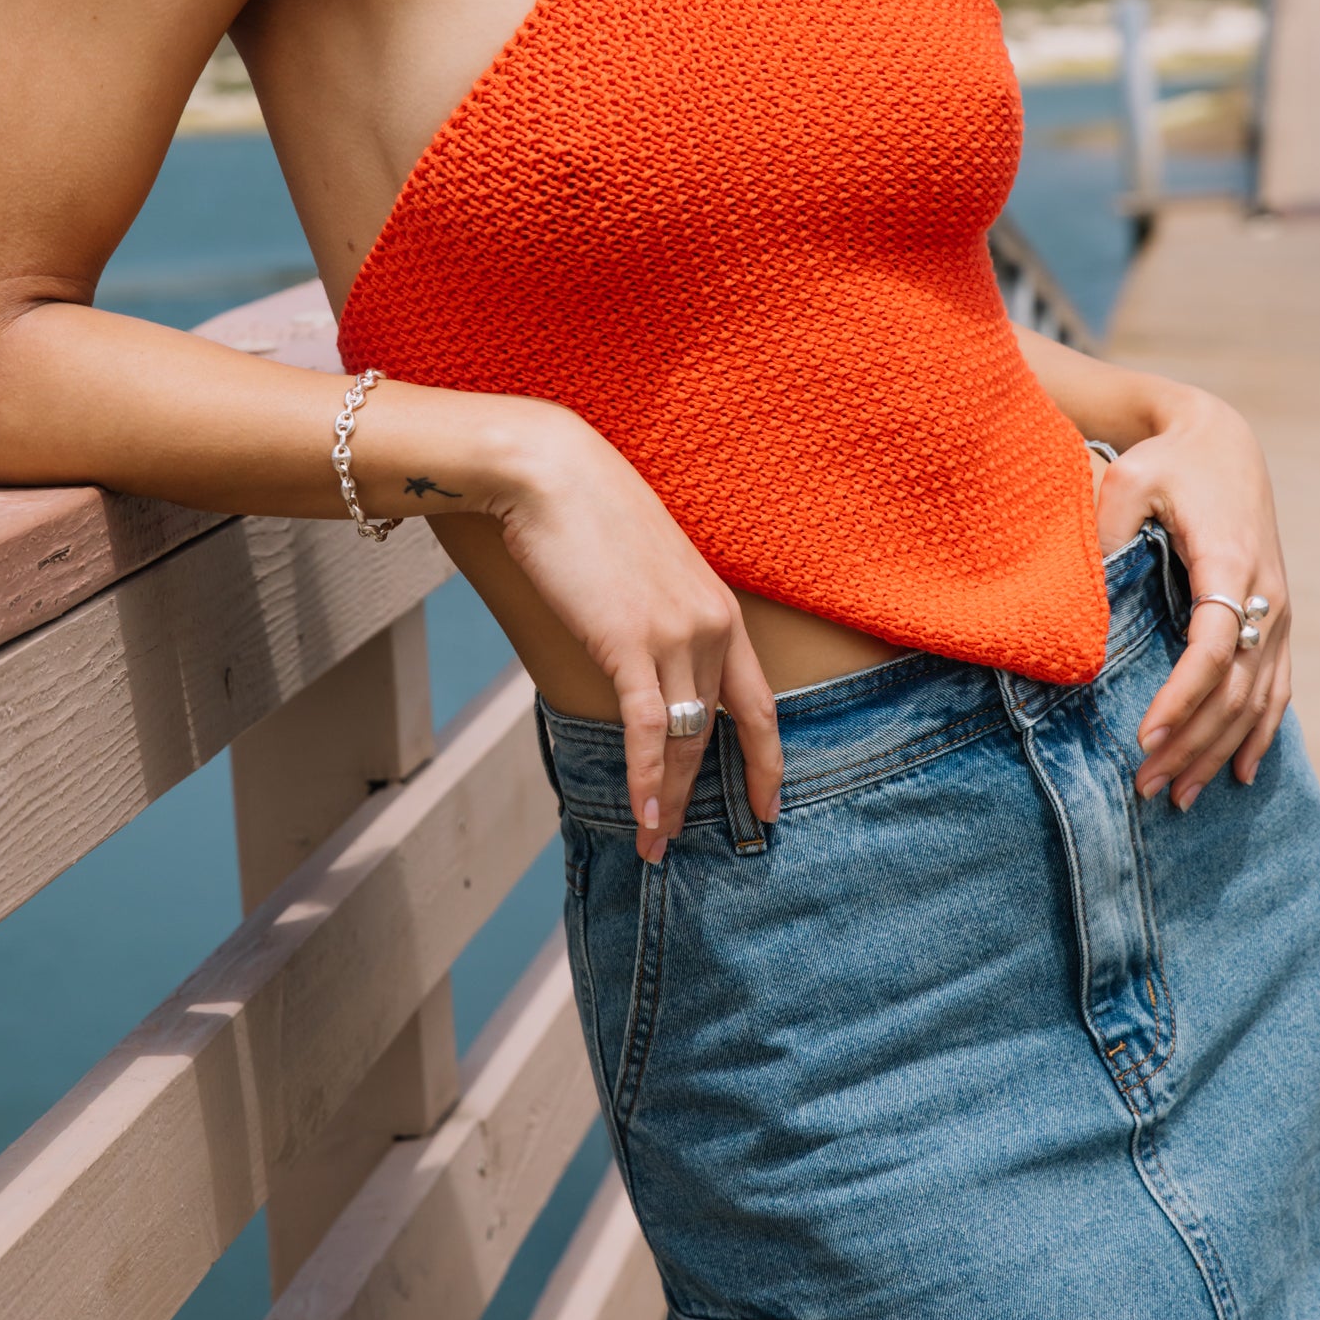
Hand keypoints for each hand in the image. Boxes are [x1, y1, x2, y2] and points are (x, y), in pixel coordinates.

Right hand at [488, 407, 782, 862]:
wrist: (551, 472)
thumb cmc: (588, 513)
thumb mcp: (645, 568)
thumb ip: (660, 617)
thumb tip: (644, 662)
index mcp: (721, 610)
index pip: (759, 704)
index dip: (766, 761)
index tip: (768, 806)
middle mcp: (712, 626)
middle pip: (715, 732)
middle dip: (699, 796)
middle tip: (679, 843)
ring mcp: (676, 635)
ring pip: (685, 739)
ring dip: (668, 802)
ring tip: (652, 847)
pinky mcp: (631, 643)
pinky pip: (649, 729)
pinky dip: (646, 781)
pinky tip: (643, 818)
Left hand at [1090, 391, 1290, 811]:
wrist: (1224, 444)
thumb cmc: (1167, 463)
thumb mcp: (1128, 481)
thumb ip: (1108, 535)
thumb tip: (1083, 609)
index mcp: (1230, 563)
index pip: (1212, 647)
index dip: (1181, 698)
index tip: (1143, 736)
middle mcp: (1265, 595)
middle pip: (1235, 689)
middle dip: (1191, 744)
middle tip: (1143, 786)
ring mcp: (1277, 613)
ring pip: (1257, 700)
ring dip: (1218, 752)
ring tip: (1176, 796)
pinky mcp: (1276, 621)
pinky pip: (1276, 689)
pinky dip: (1259, 734)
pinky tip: (1240, 774)